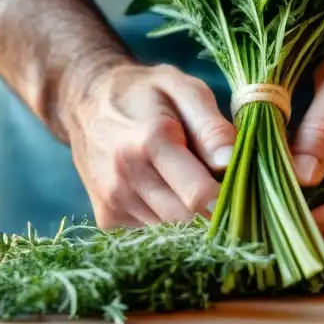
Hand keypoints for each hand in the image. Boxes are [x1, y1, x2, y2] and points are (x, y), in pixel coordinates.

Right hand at [65, 63, 236, 228]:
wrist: (86, 102)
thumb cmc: (145, 93)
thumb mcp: (184, 89)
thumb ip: (211, 126)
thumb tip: (232, 162)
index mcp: (150, 141)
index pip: (199, 195)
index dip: (227, 197)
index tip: (237, 186)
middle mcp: (126, 176)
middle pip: (188, 219)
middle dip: (210, 208)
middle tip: (214, 182)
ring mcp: (113, 201)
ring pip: (172, 231)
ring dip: (187, 214)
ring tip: (182, 179)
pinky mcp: (107, 218)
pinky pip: (152, 233)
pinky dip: (165, 219)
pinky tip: (161, 190)